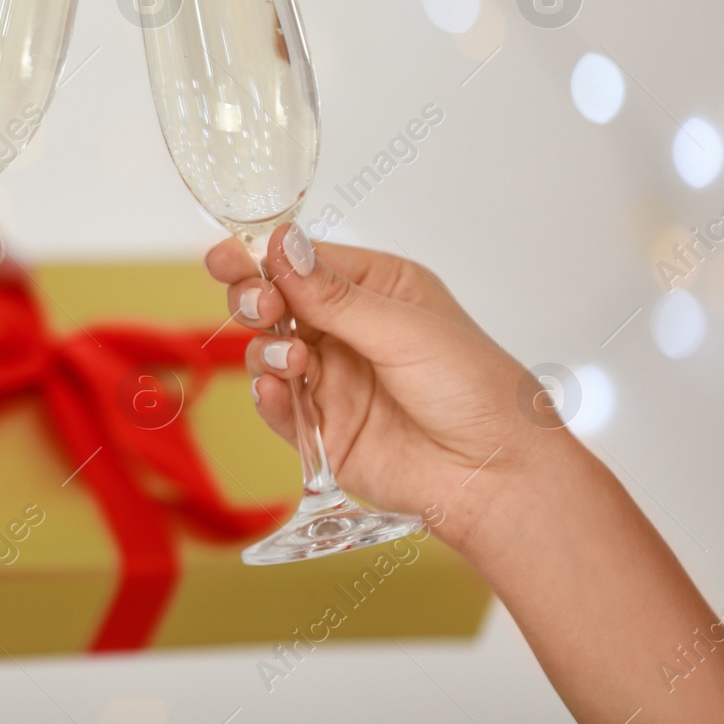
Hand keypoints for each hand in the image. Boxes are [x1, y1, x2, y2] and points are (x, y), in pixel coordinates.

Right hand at [205, 223, 572, 552]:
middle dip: (255, 299)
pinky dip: (269, 396)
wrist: (496, 478)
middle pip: (274, 302)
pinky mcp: (321, 428)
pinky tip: (278, 390)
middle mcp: (348, 330)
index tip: (228, 258)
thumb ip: (334, 296)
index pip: (303, 262)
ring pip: (268, 351)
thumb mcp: (405, 330)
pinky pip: (277, 406)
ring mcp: (332, 380)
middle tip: (259, 306)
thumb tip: (281, 246)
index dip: (262, 259)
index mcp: (376, 289)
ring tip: (290, 357)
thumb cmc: (477, 392)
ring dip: (266, 349)